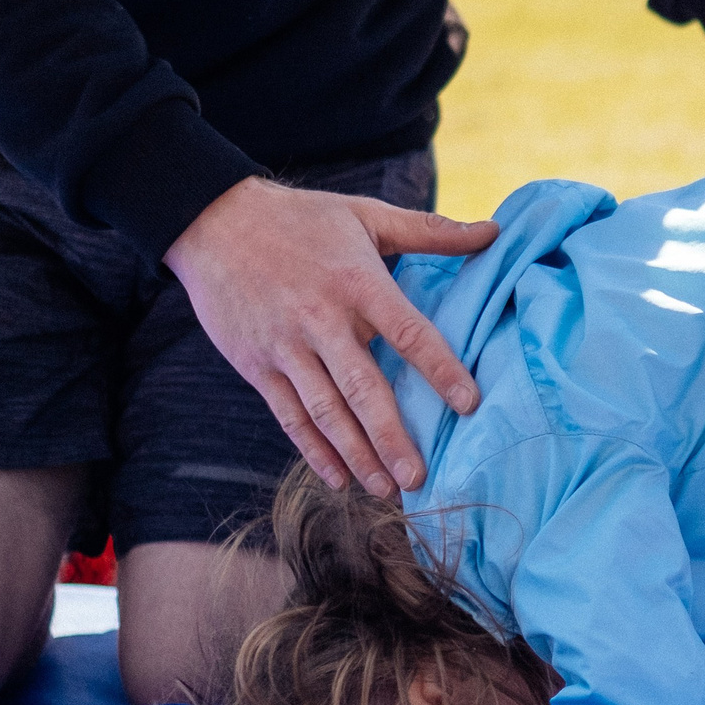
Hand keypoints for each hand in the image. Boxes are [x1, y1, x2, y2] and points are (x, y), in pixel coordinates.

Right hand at [164, 179, 499, 498]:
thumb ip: (430, 231)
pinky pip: (289, 415)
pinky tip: (338, 479)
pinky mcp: (256, 365)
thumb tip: (493, 232)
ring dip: (356, 454)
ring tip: (387, 489)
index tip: (468, 404)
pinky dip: (313, 450)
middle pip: (363, 387)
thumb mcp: (366, 215)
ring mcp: (285, 346)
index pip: (408, 332)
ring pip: (325, 411)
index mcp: (357, 282)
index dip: (440, 369)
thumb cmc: (300, 218)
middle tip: (419, 476)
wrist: (212, 221)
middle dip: (391, 437)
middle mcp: (321, 319)